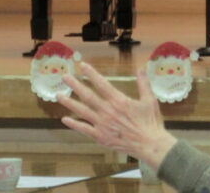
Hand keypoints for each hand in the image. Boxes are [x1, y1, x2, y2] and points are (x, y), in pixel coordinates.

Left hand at [59, 62, 177, 170]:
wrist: (149, 144)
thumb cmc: (150, 122)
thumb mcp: (149, 100)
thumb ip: (143, 83)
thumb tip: (141, 68)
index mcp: (118, 100)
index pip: (101, 83)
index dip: (91, 74)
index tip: (82, 66)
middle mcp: (107, 111)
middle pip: (87, 96)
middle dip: (75, 85)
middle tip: (64, 77)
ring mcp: (102, 124)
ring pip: (82, 111)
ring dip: (69, 103)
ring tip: (58, 95)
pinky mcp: (100, 137)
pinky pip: (84, 129)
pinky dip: (74, 124)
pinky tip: (65, 119)